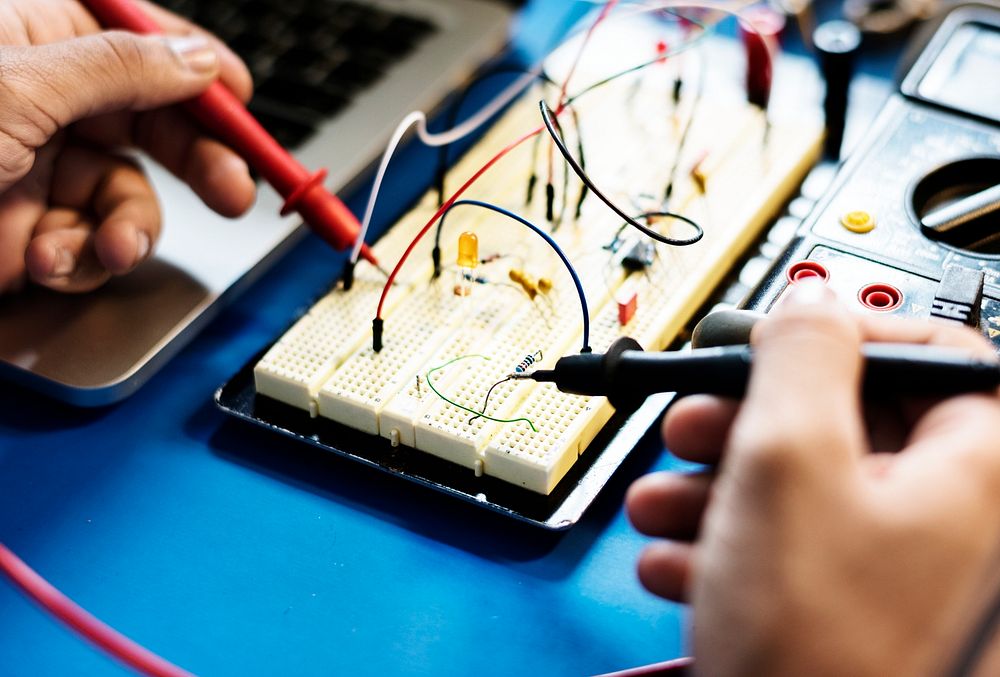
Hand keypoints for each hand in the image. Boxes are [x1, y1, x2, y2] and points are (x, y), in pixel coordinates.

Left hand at [0, 0, 255, 293]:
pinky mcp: (32, 231)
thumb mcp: (17, 88)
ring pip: (130, 194)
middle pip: (152, 121)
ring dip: (130, 228)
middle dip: (195, 161)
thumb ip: (120, 68)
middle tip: (234, 191)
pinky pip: (94, 242)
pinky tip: (55, 261)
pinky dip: (85, 259)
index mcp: (33, 37)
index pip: (137, 40)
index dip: (197, 70)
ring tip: (110, 246)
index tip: (244, 101)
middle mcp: (43, 99)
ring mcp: (38, 168)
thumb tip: (196, 59)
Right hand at [627, 281, 999, 675]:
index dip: (840, 335)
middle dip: (748, 422)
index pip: (930, 351)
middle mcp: (951, 516)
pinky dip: (726, 547)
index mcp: (974, 466)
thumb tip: (811, 299)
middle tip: (695, 427)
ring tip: (661, 507)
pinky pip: (790, 552)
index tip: (772, 346)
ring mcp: (900, 570)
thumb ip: (800, 357)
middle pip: (847, 422)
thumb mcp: (789, 461)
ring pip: (804, 490)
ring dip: (716, 487)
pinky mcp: (849, 611)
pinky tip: (678, 564)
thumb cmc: (818, 647)